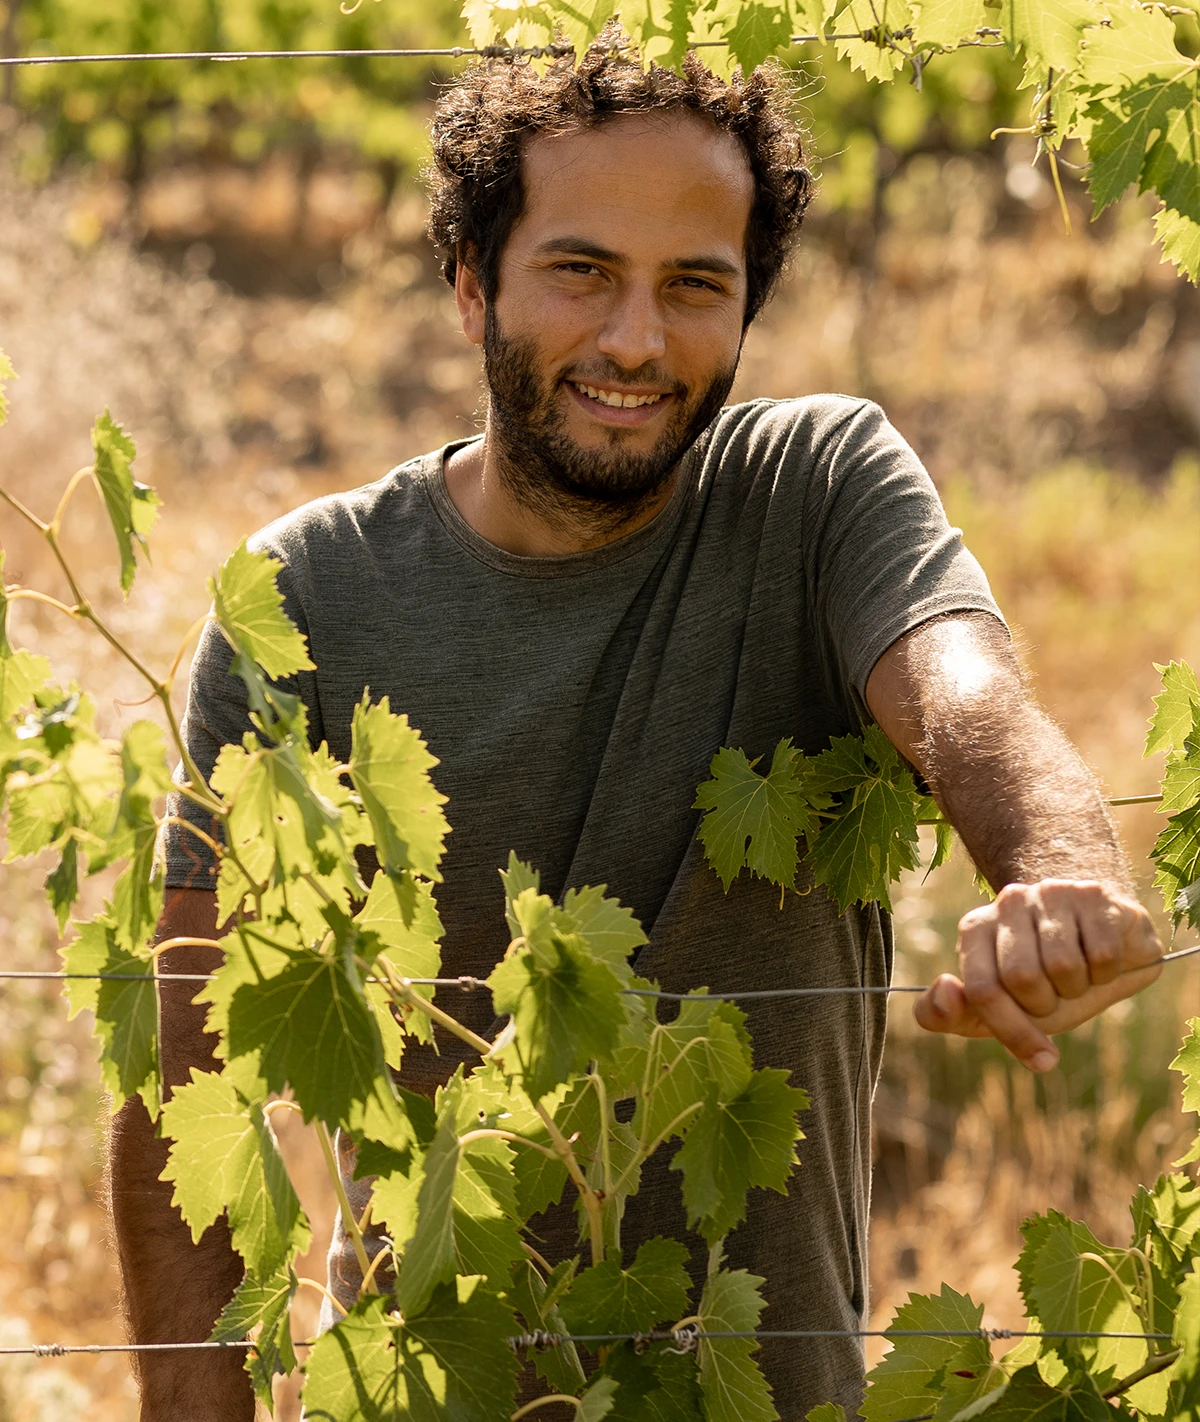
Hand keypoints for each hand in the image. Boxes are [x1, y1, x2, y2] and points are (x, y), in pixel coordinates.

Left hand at [913, 880, 1161, 1071]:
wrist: (1107, 944)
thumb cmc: (1047, 982)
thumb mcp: (999, 1008)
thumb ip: (949, 1014)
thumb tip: (945, 988)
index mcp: (974, 929)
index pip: (982, 990)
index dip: (1012, 1031)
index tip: (1042, 1059)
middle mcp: (1007, 902)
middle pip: (1022, 978)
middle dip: (1047, 1005)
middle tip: (1056, 994)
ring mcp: (1050, 893)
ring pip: (1064, 966)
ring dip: (1079, 988)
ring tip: (1079, 973)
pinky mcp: (1093, 893)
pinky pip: (1103, 954)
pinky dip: (1108, 972)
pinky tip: (1102, 958)